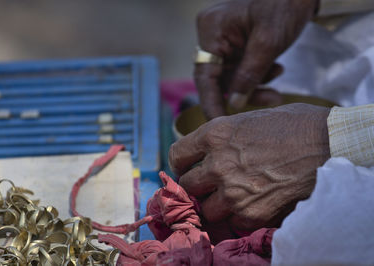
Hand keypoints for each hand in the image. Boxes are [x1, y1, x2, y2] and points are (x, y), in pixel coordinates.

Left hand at [169, 103, 329, 230]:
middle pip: (187, 184)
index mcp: (215, 135)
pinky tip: (253, 204)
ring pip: (205, 209)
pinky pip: (231, 222)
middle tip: (213, 184)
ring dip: (216, 205)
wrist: (328, 144)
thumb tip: (206, 153)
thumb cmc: (292, 125)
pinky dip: (238, 217)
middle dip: (198, 185)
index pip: (177, 155)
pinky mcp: (251, 213)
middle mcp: (218, 164)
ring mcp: (233, 191)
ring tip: (233, 196)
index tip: (190, 168)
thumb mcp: (247, 120)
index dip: (182, 164)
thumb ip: (221, 138)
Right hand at [195, 0, 318, 118]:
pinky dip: (257, 74)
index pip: (205, 77)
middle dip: (244, 92)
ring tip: (278, 79)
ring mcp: (223, 40)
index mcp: (211, 31)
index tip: (219, 126)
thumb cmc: (284, 4)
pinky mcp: (235, 44)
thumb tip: (235, 103)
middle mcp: (212, 36)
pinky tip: (276, 68)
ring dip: (254, 84)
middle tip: (270, 101)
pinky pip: (241, 68)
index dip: (211, 103)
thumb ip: (249, 75)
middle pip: (219, 78)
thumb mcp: (268, 42)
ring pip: (232, 76)